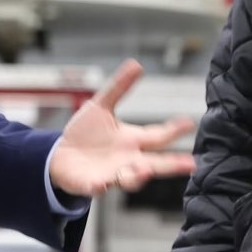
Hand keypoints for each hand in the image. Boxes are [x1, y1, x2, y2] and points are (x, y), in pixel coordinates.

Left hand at [48, 59, 196, 197]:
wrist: (61, 156)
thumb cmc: (86, 134)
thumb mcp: (101, 106)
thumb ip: (118, 87)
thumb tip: (136, 64)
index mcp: (132, 140)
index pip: (158, 135)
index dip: (174, 130)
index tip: (189, 123)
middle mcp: (128, 160)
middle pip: (156, 163)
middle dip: (173, 164)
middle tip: (191, 163)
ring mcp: (112, 174)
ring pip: (130, 179)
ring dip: (138, 175)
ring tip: (144, 169)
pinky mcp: (92, 184)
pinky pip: (97, 187)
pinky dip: (99, 187)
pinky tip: (100, 185)